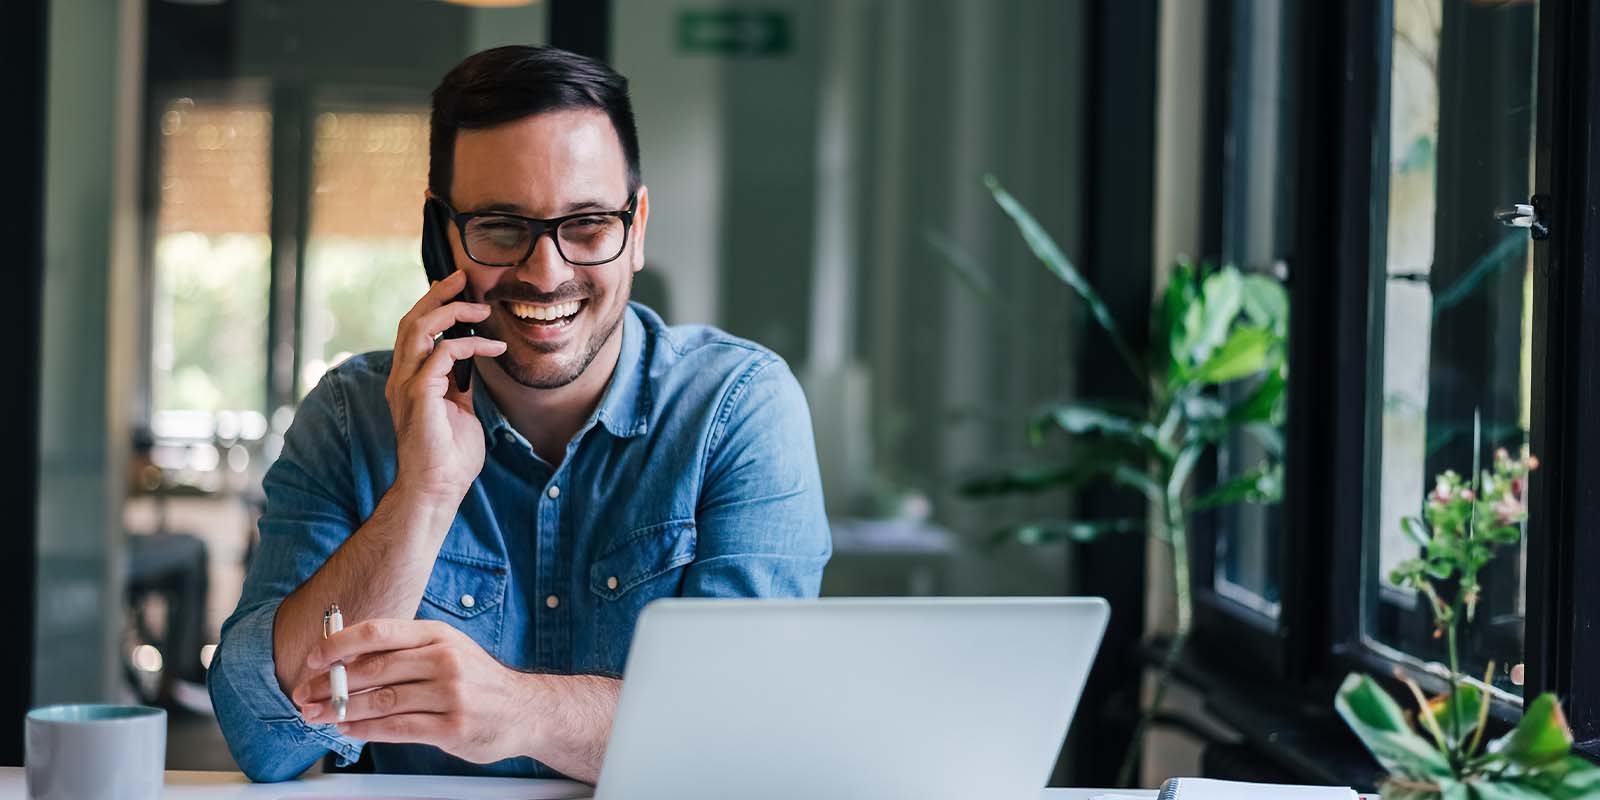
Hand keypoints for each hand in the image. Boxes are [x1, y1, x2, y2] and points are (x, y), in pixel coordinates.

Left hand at [293, 619, 537, 764]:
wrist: (525, 709)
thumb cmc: (477, 680)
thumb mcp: (447, 650)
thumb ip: (404, 653)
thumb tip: (348, 659)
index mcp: (438, 635)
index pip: (379, 632)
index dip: (339, 644)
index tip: (313, 659)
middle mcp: (444, 660)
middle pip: (374, 669)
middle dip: (332, 684)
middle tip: (305, 695)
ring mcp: (451, 694)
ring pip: (381, 701)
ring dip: (342, 711)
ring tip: (318, 716)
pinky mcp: (452, 727)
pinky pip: (398, 728)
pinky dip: (366, 730)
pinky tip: (349, 730)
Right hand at [385, 270, 504, 504]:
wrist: (438, 489)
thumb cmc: (450, 456)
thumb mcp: (459, 410)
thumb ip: (459, 384)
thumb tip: (472, 363)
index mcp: (409, 380)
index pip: (414, 330)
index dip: (433, 305)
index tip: (459, 290)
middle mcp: (401, 378)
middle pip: (411, 320)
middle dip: (437, 294)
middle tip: (462, 278)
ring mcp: (406, 385)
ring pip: (418, 328)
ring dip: (450, 311)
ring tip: (479, 307)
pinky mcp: (419, 394)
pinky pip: (441, 353)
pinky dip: (468, 344)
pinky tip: (493, 348)